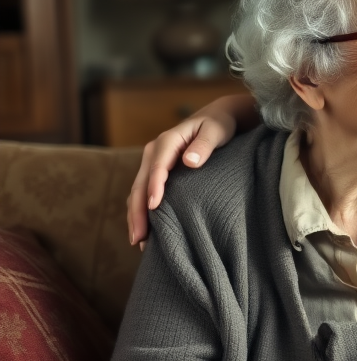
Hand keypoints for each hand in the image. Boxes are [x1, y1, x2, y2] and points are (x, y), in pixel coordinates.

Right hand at [126, 97, 247, 247]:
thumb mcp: (216, 131)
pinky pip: (144, 193)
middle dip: (137, 211)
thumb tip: (190, 162)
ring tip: (138, 242)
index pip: (157, 167)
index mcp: (168, 141)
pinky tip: (145, 232)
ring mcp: (152, 163)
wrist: (215, 118)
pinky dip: (141, 212)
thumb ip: (204, 145)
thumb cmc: (218, 126)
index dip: (154, 186)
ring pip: (137, 191)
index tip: (153, 206)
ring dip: (135, 216)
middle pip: (140, 183)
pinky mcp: (156, 172)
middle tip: (138, 238)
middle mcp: (154, 152)